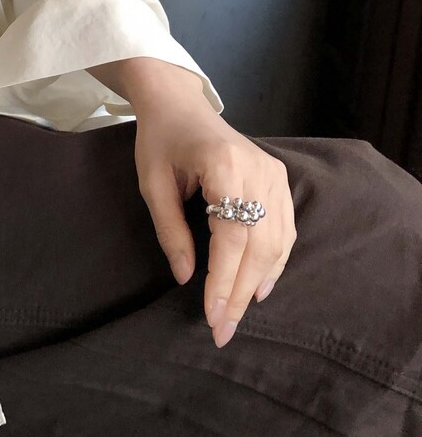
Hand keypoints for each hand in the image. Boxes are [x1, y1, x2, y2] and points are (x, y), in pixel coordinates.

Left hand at [132, 86, 296, 348]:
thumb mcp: (152, 184)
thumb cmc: (160, 141)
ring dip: (258, 283)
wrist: (179, 105)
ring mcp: (274, 173)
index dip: (224, 280)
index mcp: (225, 166)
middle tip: (222, 331)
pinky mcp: (279, 177)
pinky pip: (284, 229)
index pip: (231, 236)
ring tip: (236, 316)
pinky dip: (274, 261)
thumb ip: (170, 231)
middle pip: (258, 245)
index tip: (212, 315)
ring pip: (277, 242)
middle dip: (239, 292)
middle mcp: (259, 171)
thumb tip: (187, 278)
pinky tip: (258, 287)